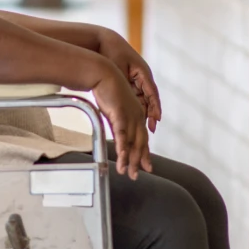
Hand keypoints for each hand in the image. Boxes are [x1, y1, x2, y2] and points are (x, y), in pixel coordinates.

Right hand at [93, 64, 152, 179]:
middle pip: (140, 143)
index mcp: (137, 115)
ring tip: (127, 172)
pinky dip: (123, 146)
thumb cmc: (107, 89)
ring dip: (129, 159)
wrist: (103, 73)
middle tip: (136, 175)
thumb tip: (117, 136)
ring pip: (132, 142)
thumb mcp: (114, 110)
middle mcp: (137, 117)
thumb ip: (117, 123)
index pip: (143, 138)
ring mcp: (130, 115)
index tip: (146, 166)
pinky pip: (122, 133)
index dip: (144, 153)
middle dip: (138, 161)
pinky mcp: (120, 113)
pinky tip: (122, 156)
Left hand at [97, 30, 161, 132]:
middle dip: (151, 114)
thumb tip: (125, 98)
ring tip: (144, 128)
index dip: (155, 107)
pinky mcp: (130, 81)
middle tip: (151, 129)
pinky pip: (135, 96)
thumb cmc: (112, 52)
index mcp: (143, 72)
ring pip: (142, 99)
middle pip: (149, 99)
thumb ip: (122, 82)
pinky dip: (134, 106)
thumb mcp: (117, 67)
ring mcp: (137, 79)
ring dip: (143, 112)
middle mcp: (143, 77)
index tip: (157, 119)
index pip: (152, 93)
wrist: (105, 41)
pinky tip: (132, 117)